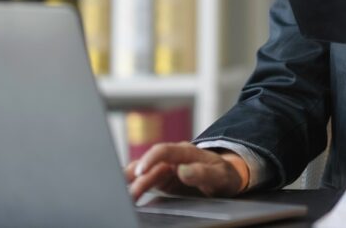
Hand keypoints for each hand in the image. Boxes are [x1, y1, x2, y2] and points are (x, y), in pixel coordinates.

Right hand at [124, 142, 248, 200]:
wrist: (224, 178)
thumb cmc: (223, 175)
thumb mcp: (219, 175)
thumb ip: (203, 172)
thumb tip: (183, 170)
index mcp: (185, 152)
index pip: (163, 151)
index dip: (150, 159)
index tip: (141, 171)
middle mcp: (171, 159)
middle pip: (148, 165)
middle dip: (135, 177)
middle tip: (126, 192)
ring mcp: (164, 169)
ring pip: (143, 174)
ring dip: (131, 182)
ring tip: (120, 193)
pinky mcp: (161, 181)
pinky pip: (144, 182)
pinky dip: (132, 185)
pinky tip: (122, 191)